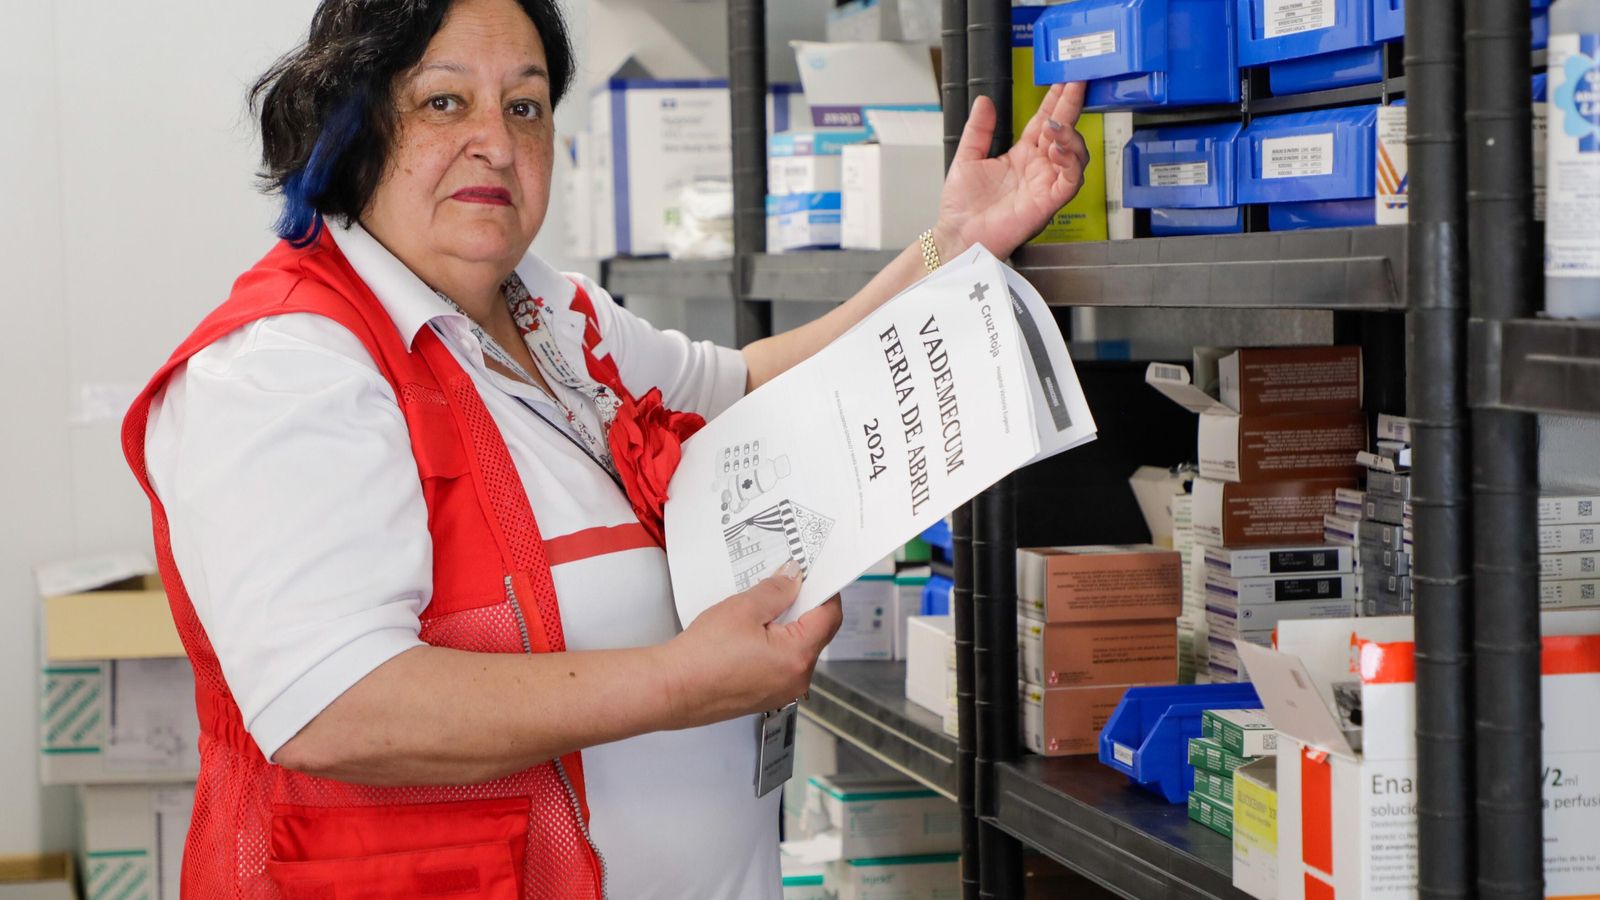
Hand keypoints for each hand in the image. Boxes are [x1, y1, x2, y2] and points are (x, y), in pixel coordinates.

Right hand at [661, 562, 842, 727]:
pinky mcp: (765, 695)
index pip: (830, 616)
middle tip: (781, 587)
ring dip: (785, 626)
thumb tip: (793, 578)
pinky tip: (749, 633)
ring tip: (758, 611)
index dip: (824, 591)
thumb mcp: (743, 609)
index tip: (813, 576)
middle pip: (815, 633)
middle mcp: (796, 679)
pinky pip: (780, 663)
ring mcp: (781, 691)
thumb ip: (776, 590)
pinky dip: (773, 644)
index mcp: (798, 657)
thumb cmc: (702, 657)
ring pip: (796, 649)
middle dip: (802, 607)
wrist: (672, 689)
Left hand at [932, 82, 1090, 261]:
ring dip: (1070, 136)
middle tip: (1076, 83)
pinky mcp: (1047, 203)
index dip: (1056, 100)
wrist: (958, 234)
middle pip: (1064, 132)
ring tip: (1056, 125)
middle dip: (1071, 106)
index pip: (1044, 122)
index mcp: (1021, 155)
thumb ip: (979, 129)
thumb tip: (984, 101)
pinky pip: (1070, 182)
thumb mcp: (967, 157)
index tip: (1065, 79)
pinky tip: (1056, 150)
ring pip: (1075, 156)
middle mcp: (1038, 168)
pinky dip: (1069, 164)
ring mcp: (1044, 184)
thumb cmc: (962, 206)